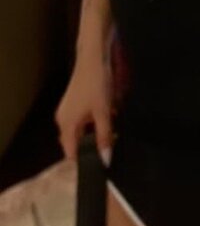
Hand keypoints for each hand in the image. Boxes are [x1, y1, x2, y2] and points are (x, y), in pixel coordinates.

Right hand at [55, 48, 112, 165]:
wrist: (93, 59)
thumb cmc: (97, 85)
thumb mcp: (103, 113)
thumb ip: (104, 137)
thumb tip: (105, 159)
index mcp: (66, 125)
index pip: (71, 154)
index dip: (84, 161)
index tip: (99, 166)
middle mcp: (62, 120)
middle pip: (75, 143)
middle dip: (92, 147)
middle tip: (110, 148)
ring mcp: (67, 111)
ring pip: (80, 131)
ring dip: (94, 134)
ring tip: (111, 132)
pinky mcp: (73, 104)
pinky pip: (82, 121)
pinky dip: (93, 123)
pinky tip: (107, 118)